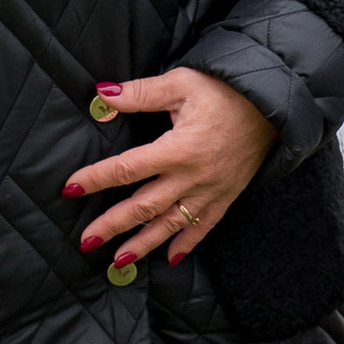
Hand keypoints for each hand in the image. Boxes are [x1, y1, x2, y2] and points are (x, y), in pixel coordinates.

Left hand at [62, 67, 276, 268]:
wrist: (273, 104)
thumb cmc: (225, 90)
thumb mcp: (182, 83)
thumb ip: (141, 93)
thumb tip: (102, 96)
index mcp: (178, 148)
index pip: (128, 168)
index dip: (96, 178)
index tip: (70, 188)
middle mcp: (192, 176)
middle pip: (144, 206)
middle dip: (113, 225)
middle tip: (86, 241)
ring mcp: (210, 190)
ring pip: (170, 224)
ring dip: (143, 244)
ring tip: (118, 260)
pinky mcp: (225, 196)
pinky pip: (204, 226)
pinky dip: (187, 244)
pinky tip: (170, 258)